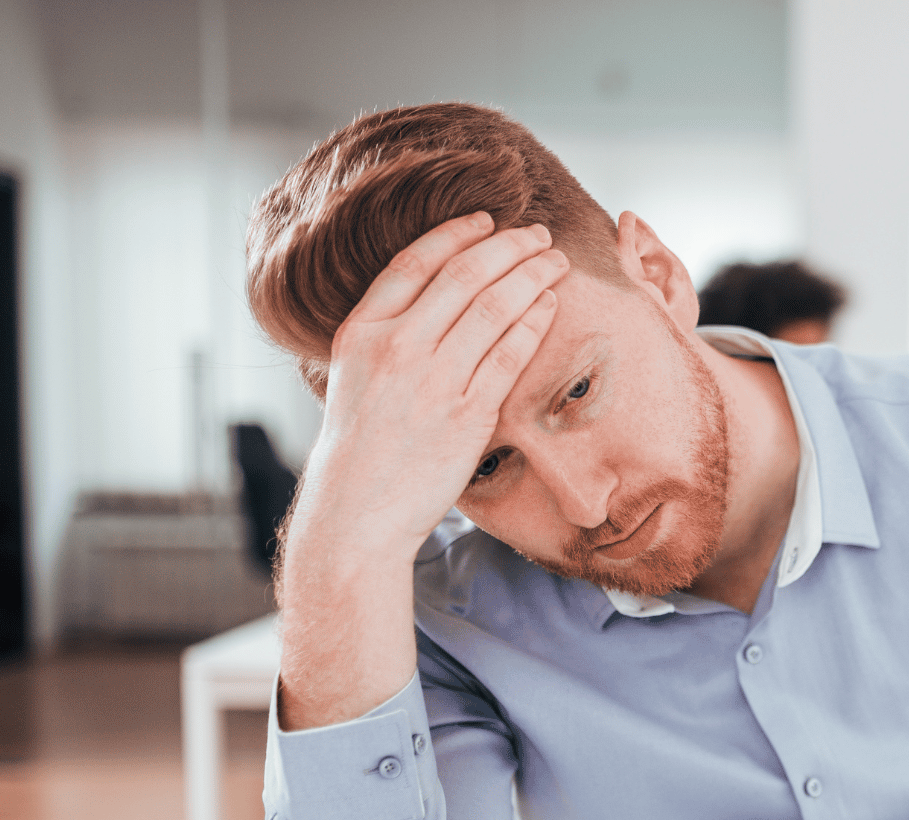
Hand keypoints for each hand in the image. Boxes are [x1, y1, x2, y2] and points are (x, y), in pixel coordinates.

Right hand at [291, 212, 569, 563]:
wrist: (357, 511)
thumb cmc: (361, 445)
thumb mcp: (353, 375)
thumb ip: (387, 333)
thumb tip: (433, 296)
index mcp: (362, 331)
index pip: (415, 262)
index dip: (457, 234)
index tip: (488, 220)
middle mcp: (396, 347)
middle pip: (464, 275)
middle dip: (510, 246)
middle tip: (539, 235)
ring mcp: (433, 380)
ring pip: (494, 308)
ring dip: (532, 276)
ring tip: (555, 262)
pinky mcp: (467, 414)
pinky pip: (510, 355)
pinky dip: (534, 323)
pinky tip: (550, 305)